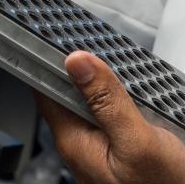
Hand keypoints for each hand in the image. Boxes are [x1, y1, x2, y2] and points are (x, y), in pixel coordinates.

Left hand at [36, 51, 184, 183]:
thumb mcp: (139, 140)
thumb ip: (108, 100)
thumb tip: (78, 61)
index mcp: (76, 141)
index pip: (46, 88)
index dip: (50, 58)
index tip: (58, 33)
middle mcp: (80, 145)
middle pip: (66, 92)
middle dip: (79, 65)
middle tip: (92, 37)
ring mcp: (97, 149)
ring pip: (89, 102)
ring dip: (101, 80)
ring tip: (112, 58)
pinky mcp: (115, 151)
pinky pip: (107, 114)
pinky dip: (116, 96)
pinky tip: (131, 89)